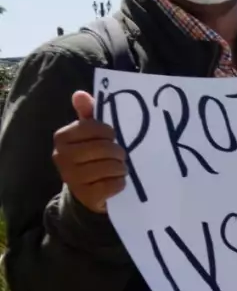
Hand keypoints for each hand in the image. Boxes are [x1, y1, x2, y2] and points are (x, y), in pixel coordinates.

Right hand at [53, 91, 126, 212]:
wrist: (87, 192)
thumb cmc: (91, 157)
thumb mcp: (89, 135)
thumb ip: (87, 114)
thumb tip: (80, 94)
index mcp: (62, 138)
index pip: (94, 128)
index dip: (109, 133)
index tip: (112, 137)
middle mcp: (62, 156)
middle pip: (104, 148)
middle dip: (118, 152)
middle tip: (119, 156)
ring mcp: (72, 178)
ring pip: (110, 166)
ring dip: (121, 168)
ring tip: (118, 168)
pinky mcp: (86, 195)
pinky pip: (113, 185)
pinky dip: (120, 183)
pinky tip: (116, 182)